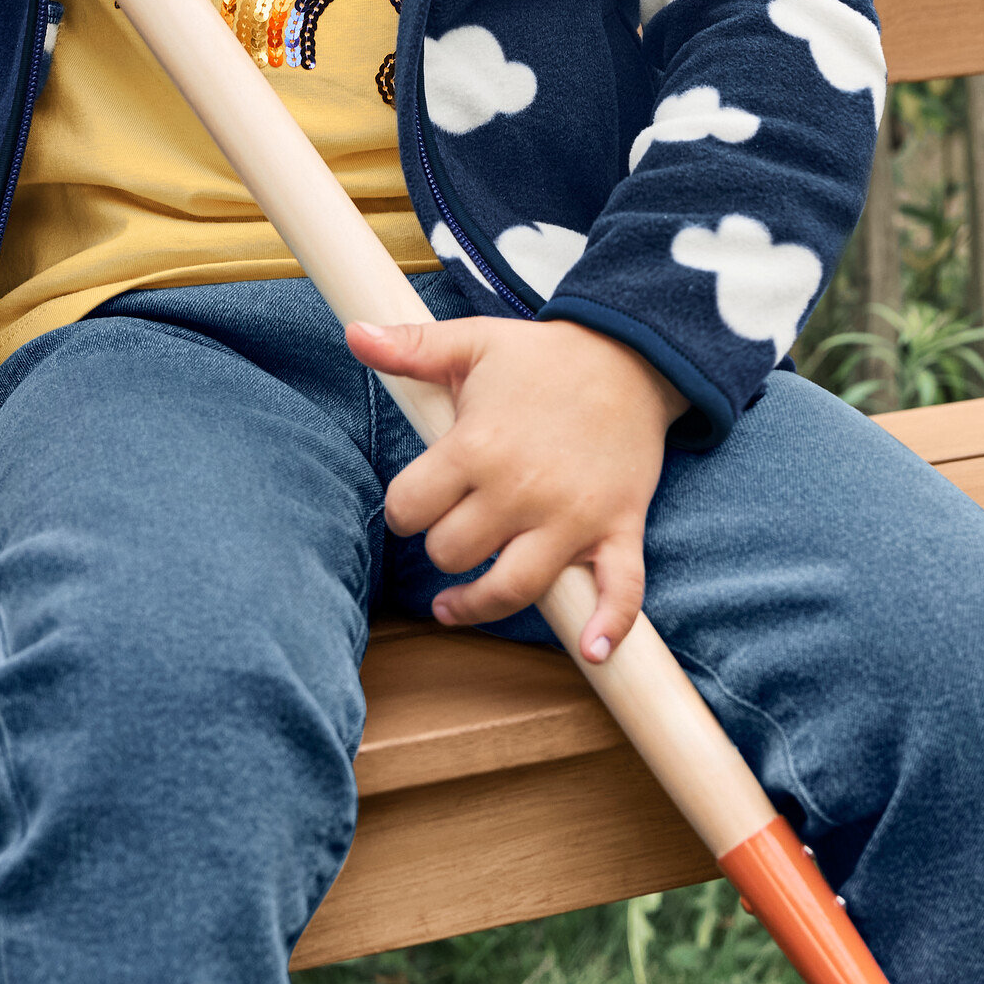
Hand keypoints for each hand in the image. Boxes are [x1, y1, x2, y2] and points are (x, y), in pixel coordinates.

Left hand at [345, 313, 687, 661]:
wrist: (630, 355)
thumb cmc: (543, 356)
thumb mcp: (472, 342)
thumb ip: (410, 347)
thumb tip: (353, 335)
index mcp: (478, 447)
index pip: (408, 508)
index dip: (403, 509)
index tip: (415, 502)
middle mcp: (521, 491)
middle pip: (451, 553)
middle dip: (442, 546)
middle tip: (450, 528)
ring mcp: (572, 517)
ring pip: (511, 589)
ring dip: (480, 604)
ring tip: (456, 604)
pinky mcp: (618, 529)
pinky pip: (621, 591)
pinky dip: (611, 624)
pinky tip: (593, 648)